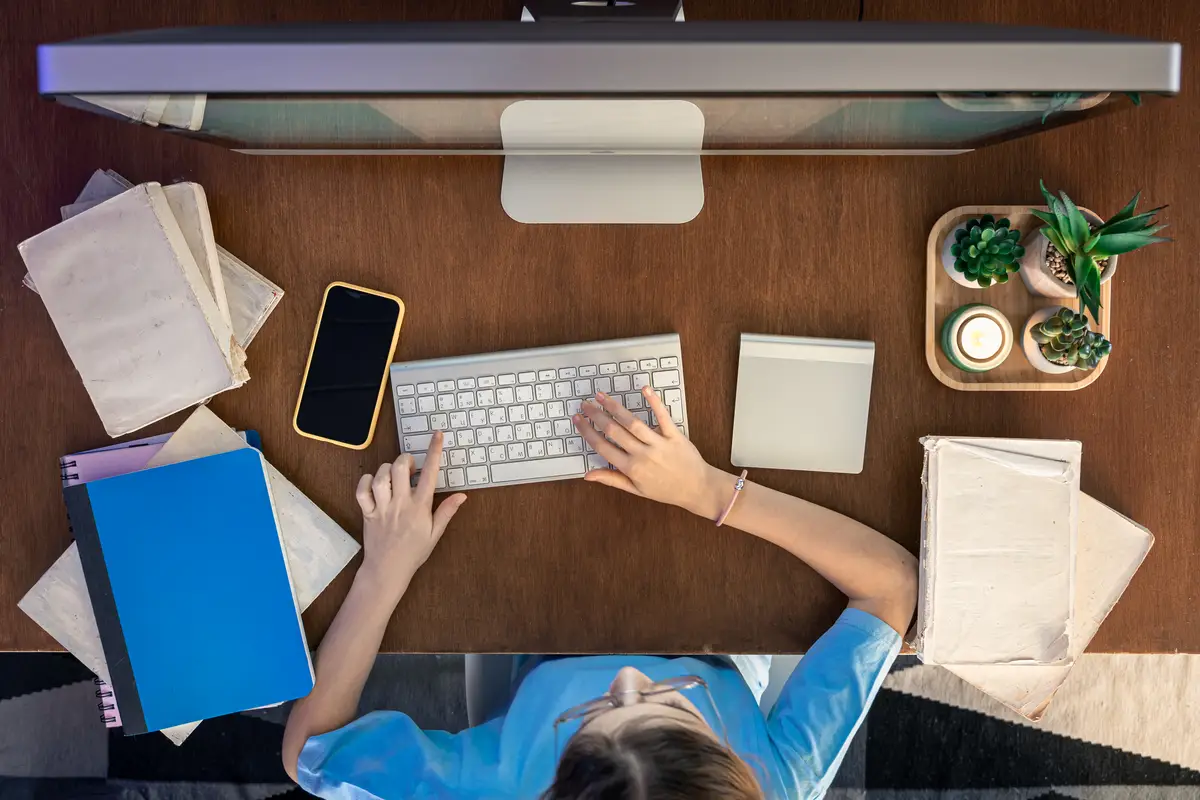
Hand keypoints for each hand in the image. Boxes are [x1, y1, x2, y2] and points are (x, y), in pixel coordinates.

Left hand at [354, 431, 466, 599]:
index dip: (434, 451)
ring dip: (386, 469)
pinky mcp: (367, 513)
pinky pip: (361, 491)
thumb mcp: (435, 534)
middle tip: (410, 465)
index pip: (430, 474)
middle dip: (405, 459)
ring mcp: (382, 508)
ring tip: (393, 475)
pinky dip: (366, 481)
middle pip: (399, 468)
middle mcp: (400, 504)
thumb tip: (462, 495)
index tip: (437, 435)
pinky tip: (374, 483)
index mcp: (420, 508)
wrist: (388, 570)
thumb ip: (446, 512)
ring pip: (380, 477)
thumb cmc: (413, 552)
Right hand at [573, 386, 733, 519]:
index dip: (587, 431)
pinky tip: (644, 389)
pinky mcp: (674, 435)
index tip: (579, 420)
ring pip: (632, 422)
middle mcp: (642, 455)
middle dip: (596, 415)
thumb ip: (611, 479)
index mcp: (631, 468)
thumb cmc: (667, 490)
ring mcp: (658, 444)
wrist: (697, 489)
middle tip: (586, 404)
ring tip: (602, 396)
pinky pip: (662, 416)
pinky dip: (654, 402)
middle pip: (613, 431)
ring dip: (614, 407)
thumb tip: (588, 475)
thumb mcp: (636, 489)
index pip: (602, 446)